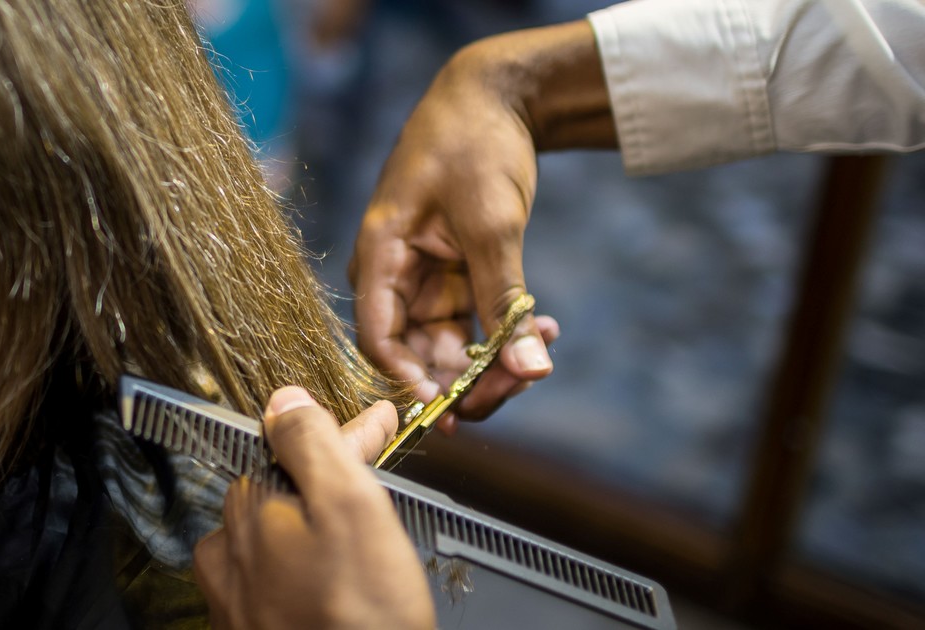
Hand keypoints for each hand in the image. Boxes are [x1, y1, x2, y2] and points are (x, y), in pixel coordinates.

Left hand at [193, 387, 433, 629]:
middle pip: (281, 491)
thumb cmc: (361, 617)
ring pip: (276, 538)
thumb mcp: (352, 507)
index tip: (376, 426)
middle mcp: (227, 553)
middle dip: (323, 478)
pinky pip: (275, 583)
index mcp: (247, 511)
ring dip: (312, 526)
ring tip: (358, 541)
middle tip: (370, 472)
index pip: (293, 449)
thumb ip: (314, 445)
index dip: (344, 436)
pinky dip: (305, 571)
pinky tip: (334, 585)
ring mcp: (234, 599)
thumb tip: (285, 399)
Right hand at [350, 21, 608, 428]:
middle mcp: (396, 275)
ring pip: (450, 348)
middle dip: (467, 378)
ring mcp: (426, 279)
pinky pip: (475, 325)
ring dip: (495, 359)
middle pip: (417, 353)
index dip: (407, 380)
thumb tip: (530, 371)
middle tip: (521, 382)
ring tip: (545, 344)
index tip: (450, 407)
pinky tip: (547, 330)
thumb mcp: (492, 225)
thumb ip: (505, 302)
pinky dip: (508, 333)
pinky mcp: (455, 277)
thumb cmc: (474, 146)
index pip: (378, 337)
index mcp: (382, 255)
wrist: (494, 98)